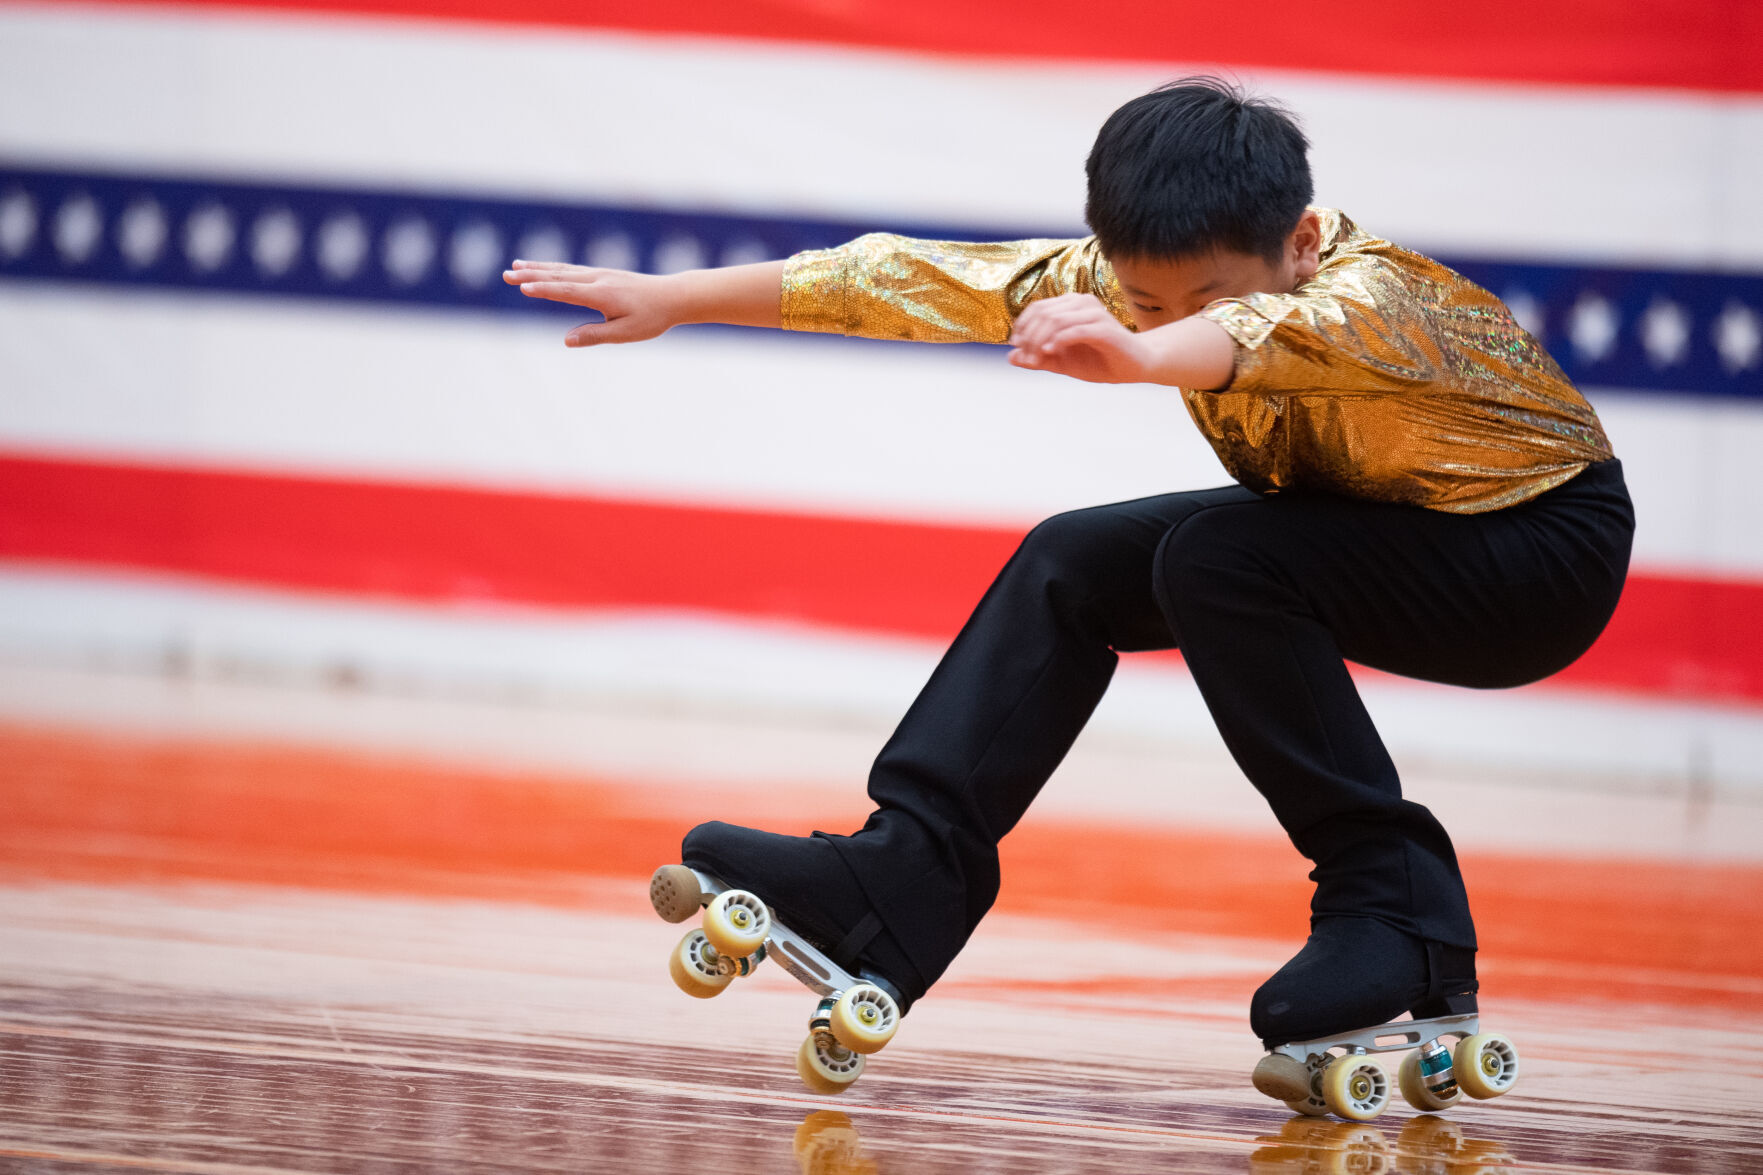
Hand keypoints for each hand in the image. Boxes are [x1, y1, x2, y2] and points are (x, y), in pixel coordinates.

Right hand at [503, 261, 683, 346]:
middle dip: (530, 275)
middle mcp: (597, 279)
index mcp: (601, 294)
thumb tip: (566, 340)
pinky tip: (542, 268)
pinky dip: (553, 267)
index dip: (542, 289)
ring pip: (563, 269)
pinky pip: (572, 269)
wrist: (672, 296)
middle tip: (505, 274)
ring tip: (515, 266)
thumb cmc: (651, 318)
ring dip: (537, 268)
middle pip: (558, 276)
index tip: (521, 287)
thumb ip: (595, 335)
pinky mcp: (602, 274)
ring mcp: (599, 274)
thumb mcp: (625, 333)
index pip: (565, 291)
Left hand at [1008, 294, 1150, 382]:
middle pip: (1044, 312)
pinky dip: (1058, 340)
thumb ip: (1038, 358)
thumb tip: (1011, 358)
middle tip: (1027, 356)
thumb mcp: (1062, 362)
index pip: (1038, 308)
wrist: (1135, 366)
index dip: (1022, 325)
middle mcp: (1083, 303)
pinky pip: (1075, 330)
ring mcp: (1094, 314)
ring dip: (1040, 340)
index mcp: (1072, 305)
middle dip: (1030, 335)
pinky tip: (1050, 351)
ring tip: (1037, 357)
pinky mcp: (1104, 328)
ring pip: (1056, 319)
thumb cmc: (1100, 360)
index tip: (1016, 345)